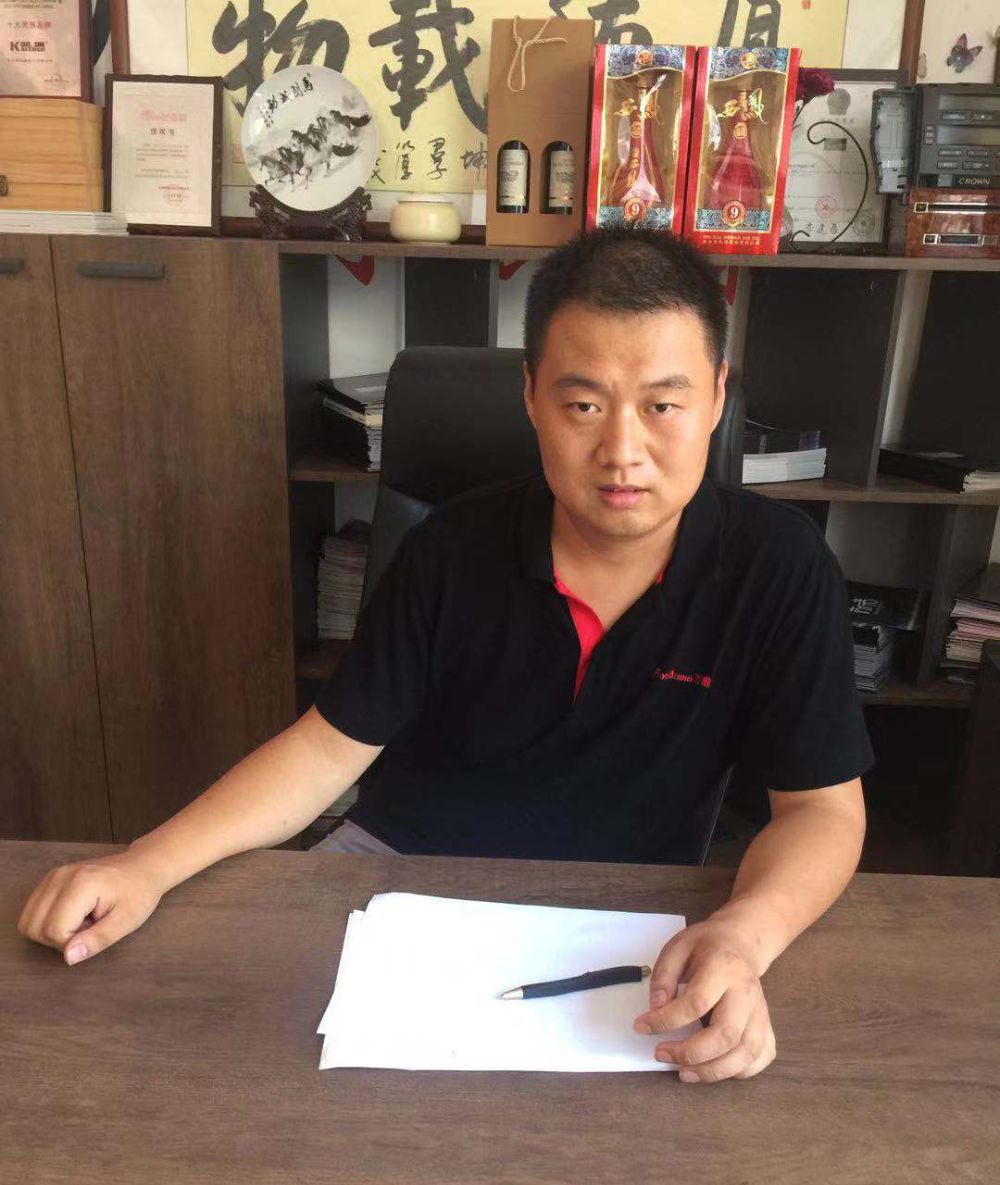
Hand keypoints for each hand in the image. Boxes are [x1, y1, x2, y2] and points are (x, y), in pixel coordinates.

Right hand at [17, 852, 164, 964]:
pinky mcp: (50, 878)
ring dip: (51, 930)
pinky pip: (32, 911)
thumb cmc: (139, 894)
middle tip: (89, 927)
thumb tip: (68, 958)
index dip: (72, 942)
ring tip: (82, 920)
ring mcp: (52, 875)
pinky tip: (74, 914)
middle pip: (34, 927)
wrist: (143, 866)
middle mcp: (60, 876)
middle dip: (59, 939)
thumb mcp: (127, 921)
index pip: (54, 930)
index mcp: (81, 884)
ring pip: (28, 921)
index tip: (96, 930)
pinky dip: (48, 920)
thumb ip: (97, 940)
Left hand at [633, 916, 775, 1082]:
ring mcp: (761, 1012)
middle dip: (691, 1054)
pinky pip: (761, 1057)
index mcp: (723, 968)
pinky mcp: (767, 1026)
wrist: (740, 945)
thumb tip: (656, 1009)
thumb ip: (663, 976)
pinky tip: (716, 1068)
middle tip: (662, 1054)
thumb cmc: (705, 947)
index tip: (642, 1026)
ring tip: (684, 1072)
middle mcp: (747, 993)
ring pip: (745, 1053)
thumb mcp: (677, 947)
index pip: (696, 1002)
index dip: (666, 1020)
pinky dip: (739, 1071)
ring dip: (713, 1071)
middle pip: (726, 1035)